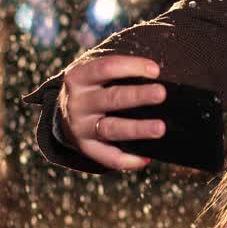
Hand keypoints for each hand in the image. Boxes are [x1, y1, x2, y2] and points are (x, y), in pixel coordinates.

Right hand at [57, 55, 165, 170]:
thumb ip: (122, 70)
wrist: (65, 111)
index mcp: (79, 77)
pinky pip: (107, 157)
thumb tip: (157, 73)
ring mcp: (80, 127)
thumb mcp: (97, 72)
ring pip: (111, 129)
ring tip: (160, 128)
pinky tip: (145, 158)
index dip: (130, 67)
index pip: (105, 68)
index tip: (155, 70)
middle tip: (161, 93)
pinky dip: (127, 160)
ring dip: (136, 129)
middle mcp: (77, 102)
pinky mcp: (86, 147)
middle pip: (111, 98)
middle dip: (137, 96)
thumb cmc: (94, 85)